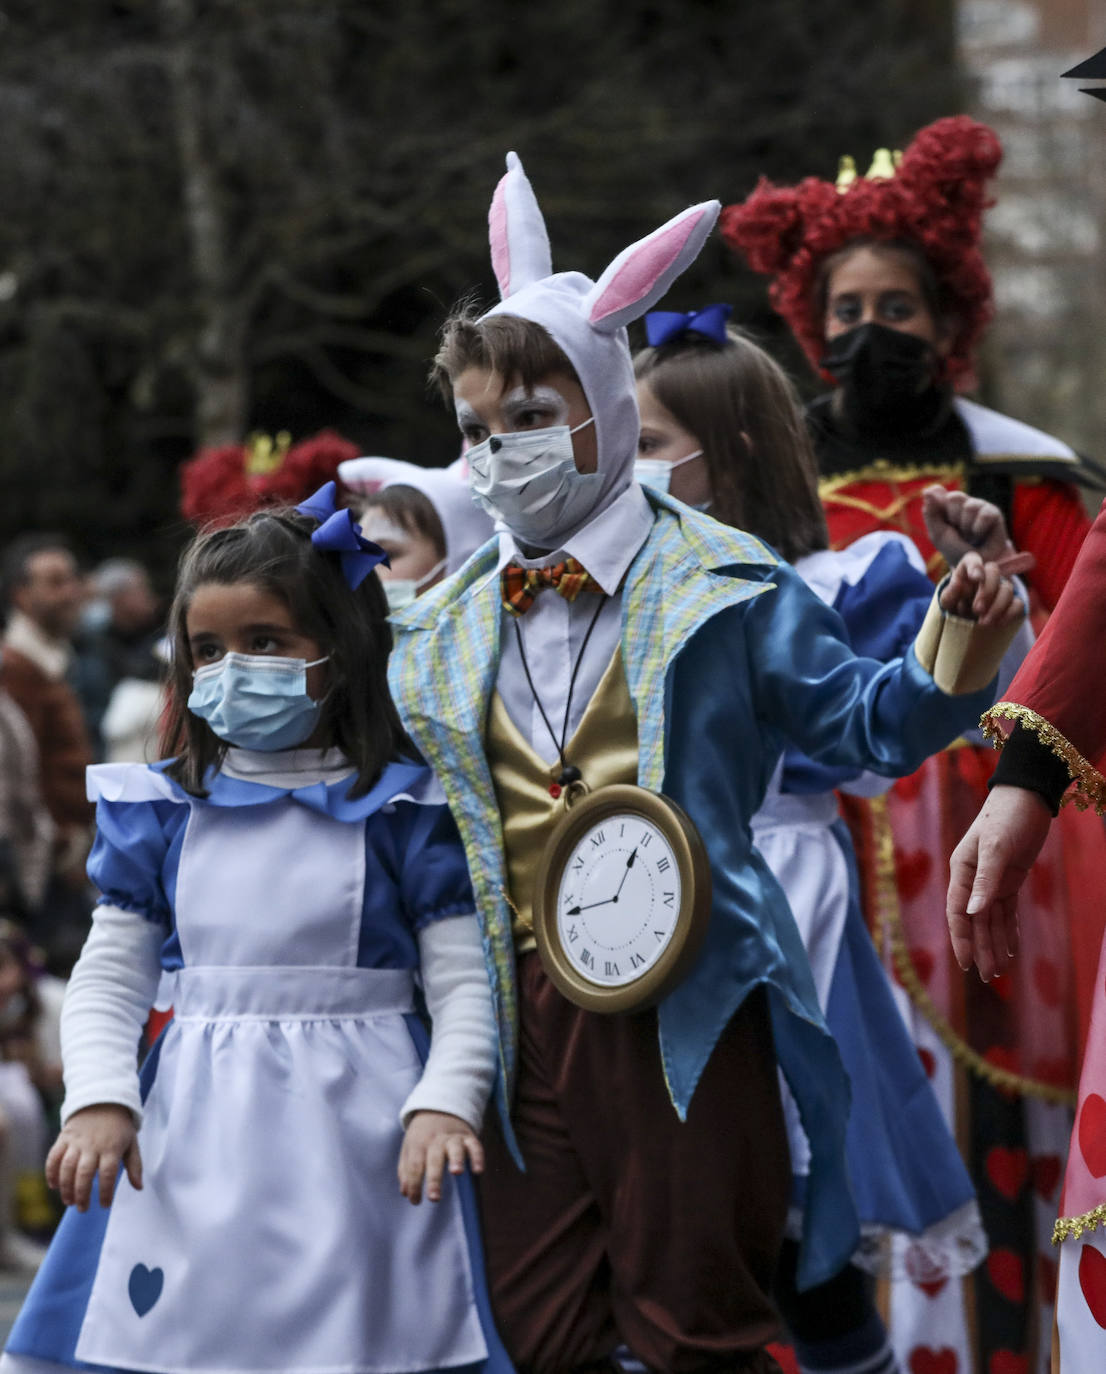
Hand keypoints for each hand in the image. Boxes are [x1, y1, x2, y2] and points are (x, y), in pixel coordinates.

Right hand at [46, 1103, 140, 1211]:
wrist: (103, 1100)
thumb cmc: (119, 1127)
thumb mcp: (132, 1143)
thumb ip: (135, 1166)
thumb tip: (139, 1188)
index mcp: (111, 1147)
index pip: (108, 1174)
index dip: (105, 1192)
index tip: (104, 1206)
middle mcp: (93, 1145)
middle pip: (84, 1173)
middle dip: (82, 1195)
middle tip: (83, 1209)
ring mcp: (76, 1141)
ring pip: (67, 1167)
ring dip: (66, 1187)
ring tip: (69, 1202)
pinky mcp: (64, 1137)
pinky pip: (54, 1156)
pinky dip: (51, 1172)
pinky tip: (54, 1186)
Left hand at [398, 1110, 482, 1204]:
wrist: (438, 1107)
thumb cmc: (422, 1135)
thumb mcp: (409, 1147)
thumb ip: (406, 1170)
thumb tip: (406, 1193)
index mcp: (418, 1144)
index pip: (415, 1166)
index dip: (414, 1184)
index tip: (416, 1201)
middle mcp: (436, 1140)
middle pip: (434, 1159)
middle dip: (434, 1179)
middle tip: (434, 1198)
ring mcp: (453, 1138)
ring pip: (455, 1148)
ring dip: (456, 1159)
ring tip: (456, 1172)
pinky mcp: (468, 1137)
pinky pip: (474, 1146)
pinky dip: (477, 1157)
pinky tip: (478, 1171)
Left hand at [923, 485, 1011, 563]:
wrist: (976, 564)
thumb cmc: (956, 549)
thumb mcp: (938, 534)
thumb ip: (931, 513)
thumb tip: (928, 490)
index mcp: (945, 505)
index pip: (937, 492)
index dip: (937, 502)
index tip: (941, 520)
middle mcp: (962, 502)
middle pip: (954, 498)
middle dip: (953, 519)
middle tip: (958, 532)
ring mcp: (978, 505)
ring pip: (969, 507)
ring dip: (966, 528)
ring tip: (970, 537)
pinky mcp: (993, 512)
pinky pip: (984, 515)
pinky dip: (979, 530)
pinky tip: (980, 535)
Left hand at [939, 551, 1024, 626]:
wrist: (966, 622)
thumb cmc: (954, 607)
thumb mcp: (947, 602)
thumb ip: (949, 594)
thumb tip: (957, 585)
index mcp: (967, 570)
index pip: (973, 559)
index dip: (976, 566)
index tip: (976, 578)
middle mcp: (986, 575)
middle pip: (994, 571)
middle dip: (987, 591)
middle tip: (977, 610)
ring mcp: (1001, 587)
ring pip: (1007, 589)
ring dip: (997, 607)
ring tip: (983, 622)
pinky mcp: (1012, 602)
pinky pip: (1018, 604)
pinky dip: (1008, 614)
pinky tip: (996, 624)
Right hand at [947, 784, 1052, 981]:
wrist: (1027, 797)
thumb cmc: (1007, 817)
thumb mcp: (997, 847)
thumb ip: (985, 880)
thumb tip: (973, 913)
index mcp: (962, 869)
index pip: (958, 911)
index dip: (961, 938)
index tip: (967, 963)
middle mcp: (973, 878)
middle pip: (975, 921)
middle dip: (981, 948)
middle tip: (989, 978)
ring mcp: (991, 880)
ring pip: (990, 919)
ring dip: (995, 944)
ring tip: (1000, 972)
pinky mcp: (1009, 879)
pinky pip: (1006, 911)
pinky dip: (1008, 929)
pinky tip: (1011, 948)